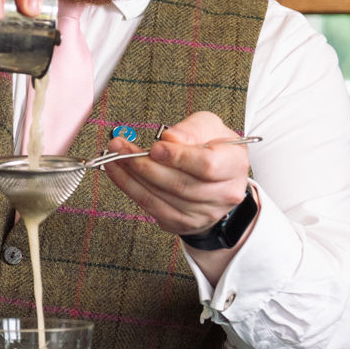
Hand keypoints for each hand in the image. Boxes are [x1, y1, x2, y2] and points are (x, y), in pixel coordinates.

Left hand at [102, 112, 250, 236]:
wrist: (216, 178)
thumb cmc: (212, 146)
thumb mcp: (209, 126)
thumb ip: (192, 128)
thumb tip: (170, 139)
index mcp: (234, 165)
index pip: (207, 165)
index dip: (179, 157)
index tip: (155, 147)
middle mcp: (223, 194)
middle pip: (180, 184)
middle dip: (144, 164)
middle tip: (120, 147)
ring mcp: (203, 213)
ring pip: (161, 197)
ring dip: (132, 175)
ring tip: (115, 155)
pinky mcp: (181, 222)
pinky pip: (151, 206)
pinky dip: (130, 188)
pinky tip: (118, 171)